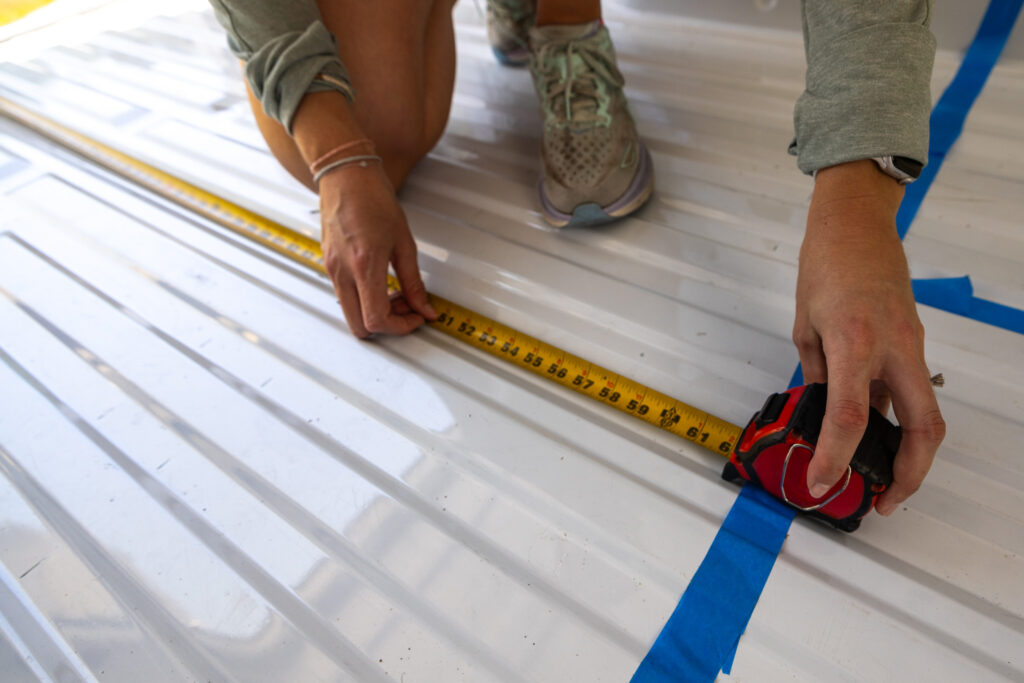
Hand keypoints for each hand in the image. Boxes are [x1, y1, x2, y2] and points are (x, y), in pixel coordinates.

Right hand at [319, 162, 436, 337]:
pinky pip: (345, 296)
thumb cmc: (372, 197)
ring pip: (350, 313)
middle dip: (386, 325)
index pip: (377, 318)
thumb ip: (413, 280)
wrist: (346, 174)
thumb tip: (424, 306)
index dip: (400, 326)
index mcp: (364, 264)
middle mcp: (342, 271)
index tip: (416, 317)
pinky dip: (364, 299)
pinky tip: (381, 283)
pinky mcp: (328, 264)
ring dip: (375, 312)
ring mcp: (331, 269)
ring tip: (396, 293)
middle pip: (359, 326)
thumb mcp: (404, 241)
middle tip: (406, 309)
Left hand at [794, 160, 944, 515]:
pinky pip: (912, 391)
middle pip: (922, 429)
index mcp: (854, 342)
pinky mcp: (914, 344)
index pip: (851, 417)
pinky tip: (873, 434)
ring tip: (878, 476)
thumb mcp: (804, 327)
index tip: (821, 483)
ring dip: (908, 452)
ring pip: (926, 414)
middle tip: (884, 500)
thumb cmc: (826, 264)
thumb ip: (816, 376)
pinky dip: (898, 419)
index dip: (836, 458)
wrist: (856, 225)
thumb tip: (821, 415)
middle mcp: (893, 348)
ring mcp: (911, 346)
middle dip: (909, 475)